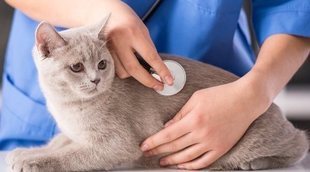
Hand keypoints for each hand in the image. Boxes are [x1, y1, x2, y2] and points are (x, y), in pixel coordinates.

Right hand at [104, 1, 172, 89]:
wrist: (102, 10)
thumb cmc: (125, 19)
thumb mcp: (141, 29)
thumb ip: (147, 48)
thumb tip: (156, 67)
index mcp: (133, 32)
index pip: (150, 57)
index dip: (161, 71)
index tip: (168, 81)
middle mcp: (119, 41)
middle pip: (134, 69)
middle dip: (148, 81)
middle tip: (159, 86)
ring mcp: (108, 48)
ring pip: (123, 72)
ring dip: (134, 75)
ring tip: (140, 70)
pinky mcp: (101, 54)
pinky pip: (114, 70)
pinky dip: (123, 71)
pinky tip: (128, 67)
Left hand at [140, 79, 269, 169]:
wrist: (246, 100)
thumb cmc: (220, 95)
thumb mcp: (196, 98)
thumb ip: (181, 114)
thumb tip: (167, 127)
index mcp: (194, 119)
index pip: (168, 135)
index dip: (154, 142)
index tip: (143, 146)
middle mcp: (202, 134)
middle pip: (174, 147)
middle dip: (158, 151)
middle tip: (147, 154)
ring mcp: (212, 143)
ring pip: (187, 157)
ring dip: (172, 161)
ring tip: (162, 162)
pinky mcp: (222, 148)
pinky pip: (204, 162)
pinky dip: (191, 167)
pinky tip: (182, 166)